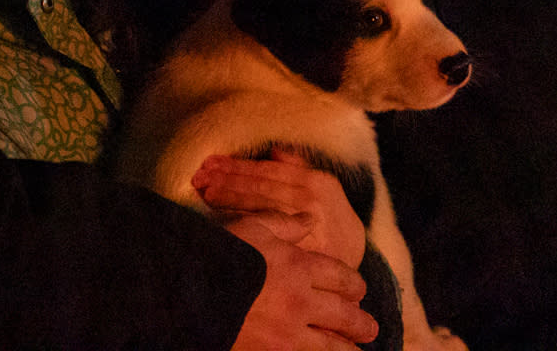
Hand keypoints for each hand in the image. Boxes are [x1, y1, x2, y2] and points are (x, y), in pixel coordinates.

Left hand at [193, 150, 365, 269]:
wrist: (354, 260)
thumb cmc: (331, 220)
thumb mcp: (324, 189)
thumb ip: (298, 168)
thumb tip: (274, 150)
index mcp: (316, 182)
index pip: (267, 171)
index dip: (237, 166)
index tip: (210, 162)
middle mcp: (312, 202)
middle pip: (260, 188)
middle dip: (226, 180)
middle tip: (199, 177)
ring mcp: (307, 228)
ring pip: (260, 209)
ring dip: (230, 199)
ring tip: (204, 192)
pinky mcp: (301, 251)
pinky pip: (266, 234)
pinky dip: (243, 224)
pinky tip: (223, 220)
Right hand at [227, 216, 377, 350]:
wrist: (187, 287)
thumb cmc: (219, 252)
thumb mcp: (252, 227)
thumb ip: (284, 223)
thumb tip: (309, 218)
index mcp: (299, 266)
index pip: (343, 278)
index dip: (354, 286)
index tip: (357, 290)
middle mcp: (302, 300)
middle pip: (347, 315)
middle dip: (362, 323)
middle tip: (369, 328)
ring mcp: (289, 331)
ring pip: (334, 346)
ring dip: (349, 348)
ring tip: (357, 350)